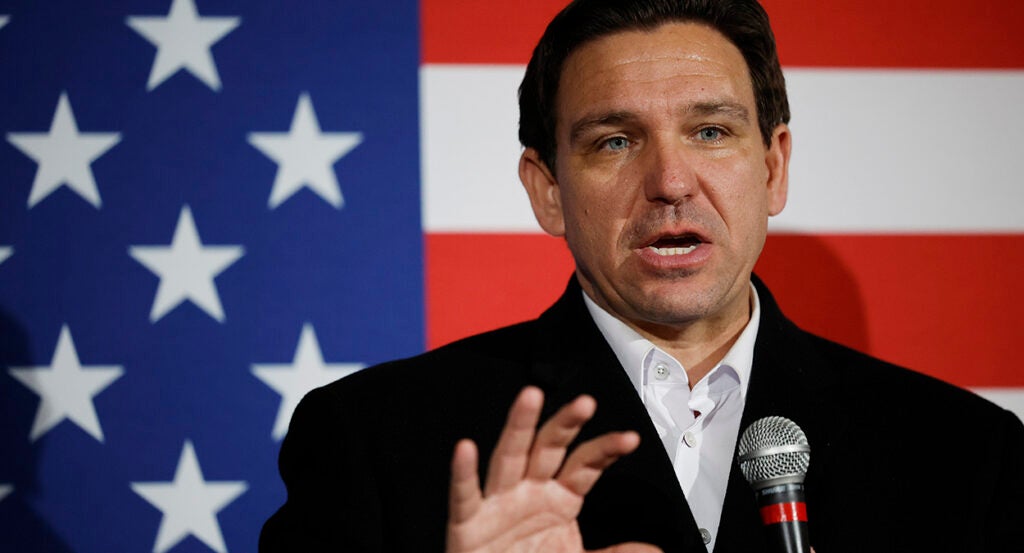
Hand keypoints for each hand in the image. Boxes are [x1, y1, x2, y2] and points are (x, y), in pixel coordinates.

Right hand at [445, 386, 661, 552]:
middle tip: (585, 403)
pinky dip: (463, 473)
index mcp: (559, 497)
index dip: (606, 449)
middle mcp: (529, 491)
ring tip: (530, 398)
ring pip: (508, 456)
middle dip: (566, 424)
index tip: (630, 439)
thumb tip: (653, 549)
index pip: (586, 463)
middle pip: (549, 448)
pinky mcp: (468, 522)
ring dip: (519, 426)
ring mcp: (498, 503)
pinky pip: (466, 496)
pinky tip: (465, 449)